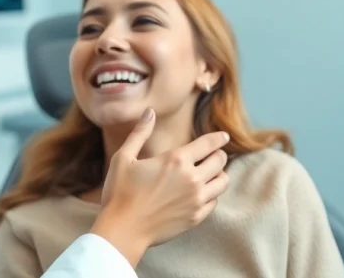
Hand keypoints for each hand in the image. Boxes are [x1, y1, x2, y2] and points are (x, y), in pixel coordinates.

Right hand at [90, 108, 230, 266]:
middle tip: (213, 155)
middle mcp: (191, 178)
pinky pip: (214, 202)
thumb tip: (149, 112)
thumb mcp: (124, 158)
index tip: (223, 136)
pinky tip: (202, 193)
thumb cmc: (120, 193)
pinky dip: (212, 195)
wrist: (122, 230)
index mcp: (176, 160)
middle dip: (218, 155)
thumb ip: (139, 133)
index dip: (218, 138)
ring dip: (219, 175)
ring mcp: (196, 199)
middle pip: (220, 161)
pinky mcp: (195, 217)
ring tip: (211, 174)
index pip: (208, 144)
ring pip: (222, 182)